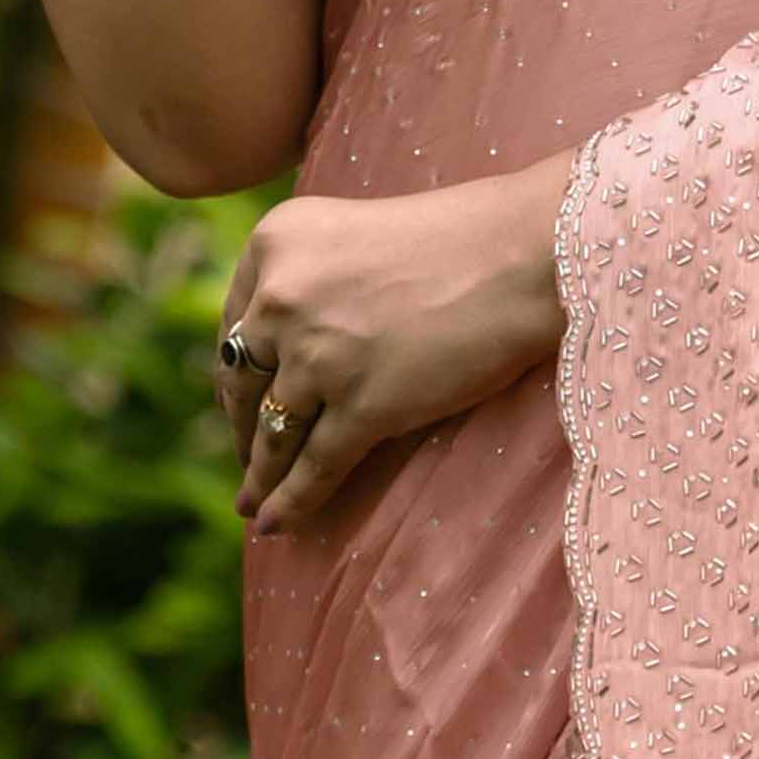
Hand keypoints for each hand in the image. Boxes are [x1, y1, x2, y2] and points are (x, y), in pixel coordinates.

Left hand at [217, 167, 575, 531]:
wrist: (525, 255)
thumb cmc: (462, 240)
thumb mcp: (353, 234)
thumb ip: (313, 277)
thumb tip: (283, 345)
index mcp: (275, 244)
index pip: (234, 323)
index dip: (235, 372)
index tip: (237, 401)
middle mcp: (281, 296)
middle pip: (243, 381)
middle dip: (242, 427)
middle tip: (246, 458)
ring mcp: (318, 355)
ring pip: (273, 432)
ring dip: (260, 475)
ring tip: (251, 504)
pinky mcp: (363, 405)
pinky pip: (313, 467)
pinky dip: (289, 503)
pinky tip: (273, 524)